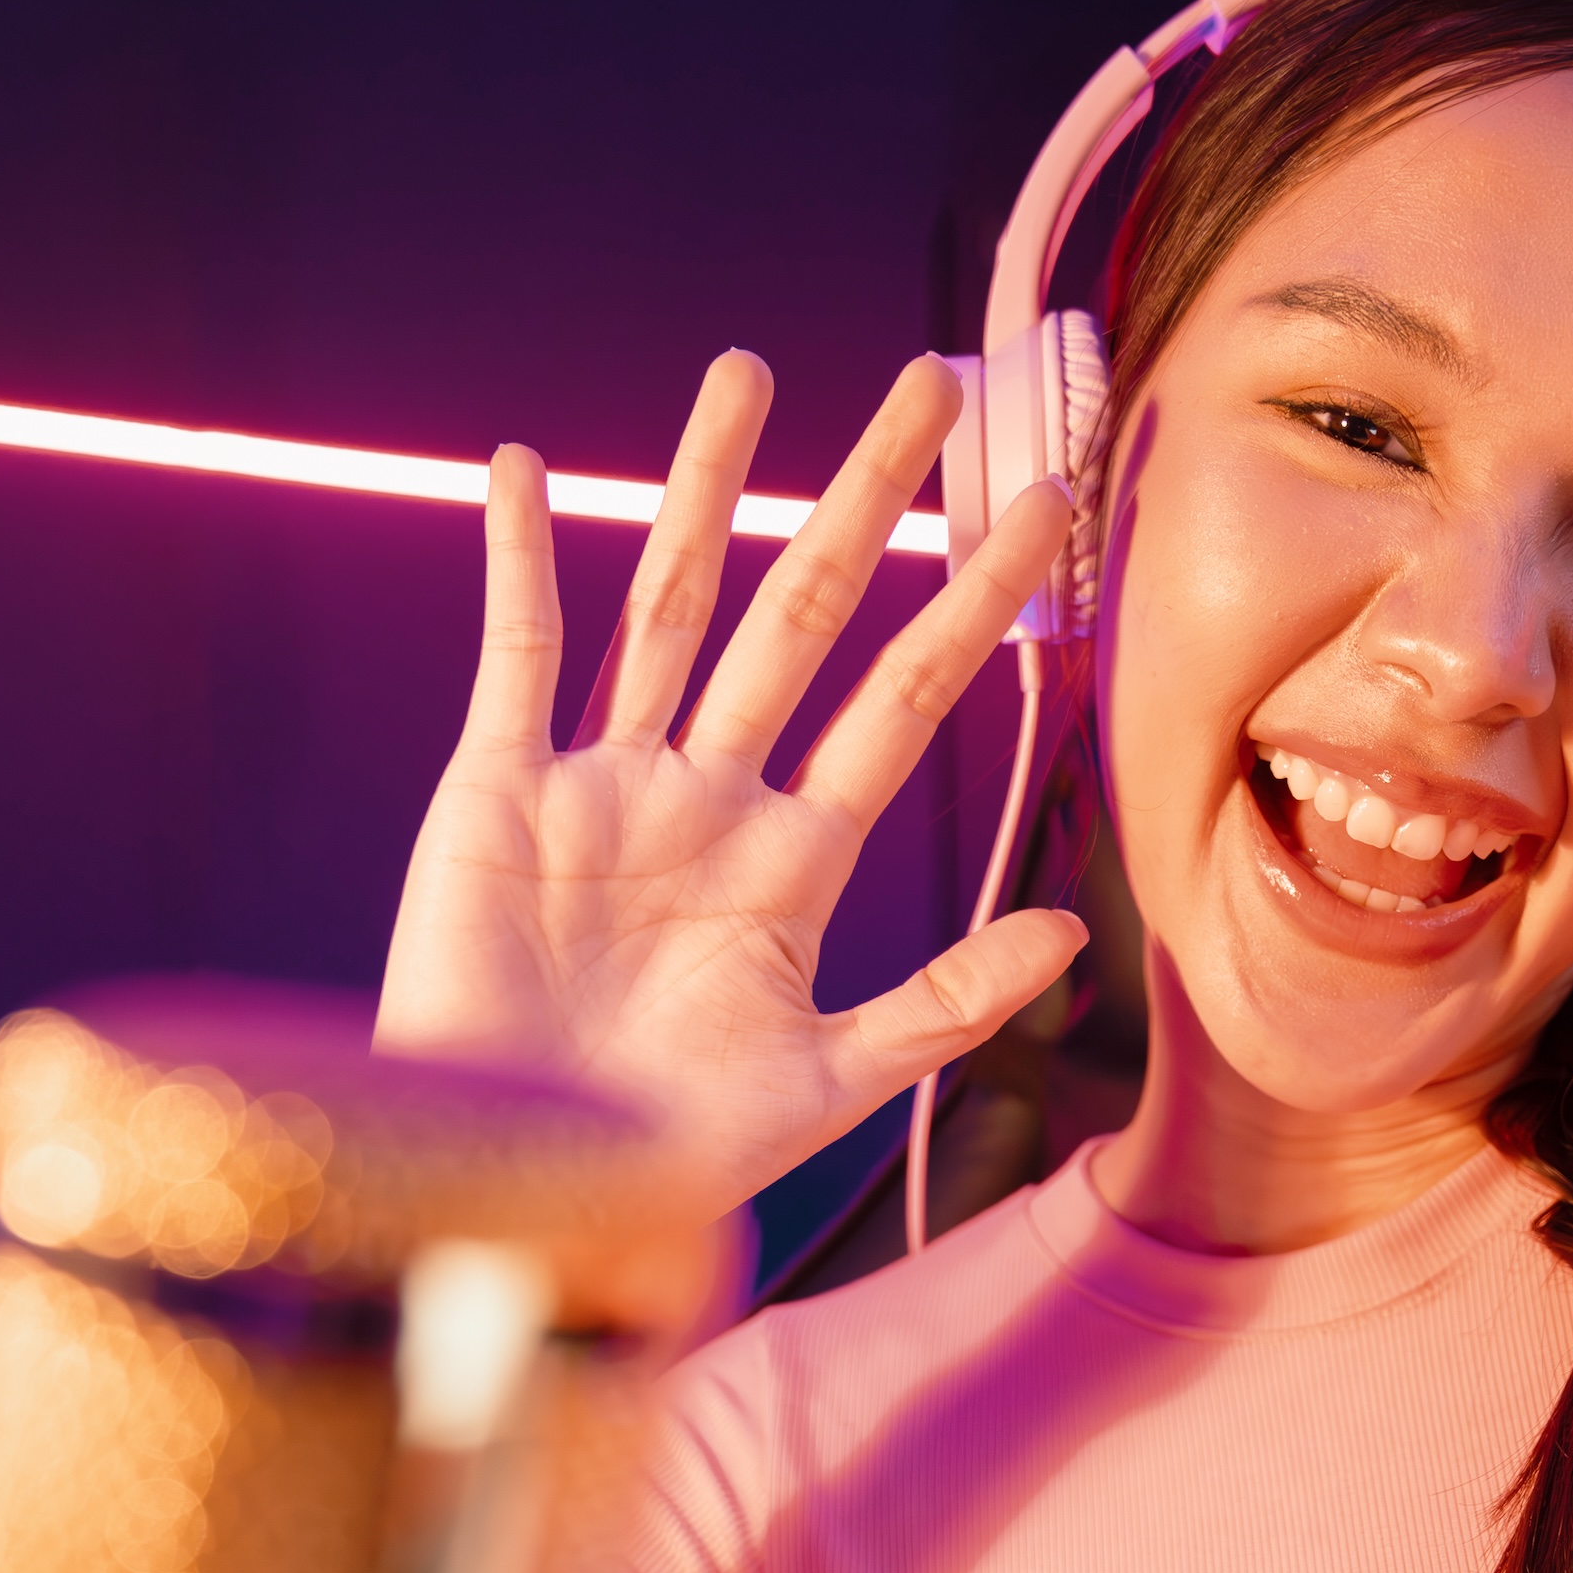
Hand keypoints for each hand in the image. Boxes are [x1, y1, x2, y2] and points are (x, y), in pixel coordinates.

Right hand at [376, 351, 1080, 1215]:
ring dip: (703, 488)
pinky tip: (520, 468)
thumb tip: (1074, 930)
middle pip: (802, 614)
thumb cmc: (662, 1160)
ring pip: (668, 603)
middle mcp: (709, 799)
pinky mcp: (498, 795)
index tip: (1046, 507)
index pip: (904, 699)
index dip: (973, 602)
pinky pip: (517, 658)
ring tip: (746, 372)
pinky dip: (515, 561)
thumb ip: (944, 1003)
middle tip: (931, 382)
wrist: (520, 1199)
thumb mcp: (825, 1082)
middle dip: (865, 500)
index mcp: (793, 861)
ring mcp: (604, 786)